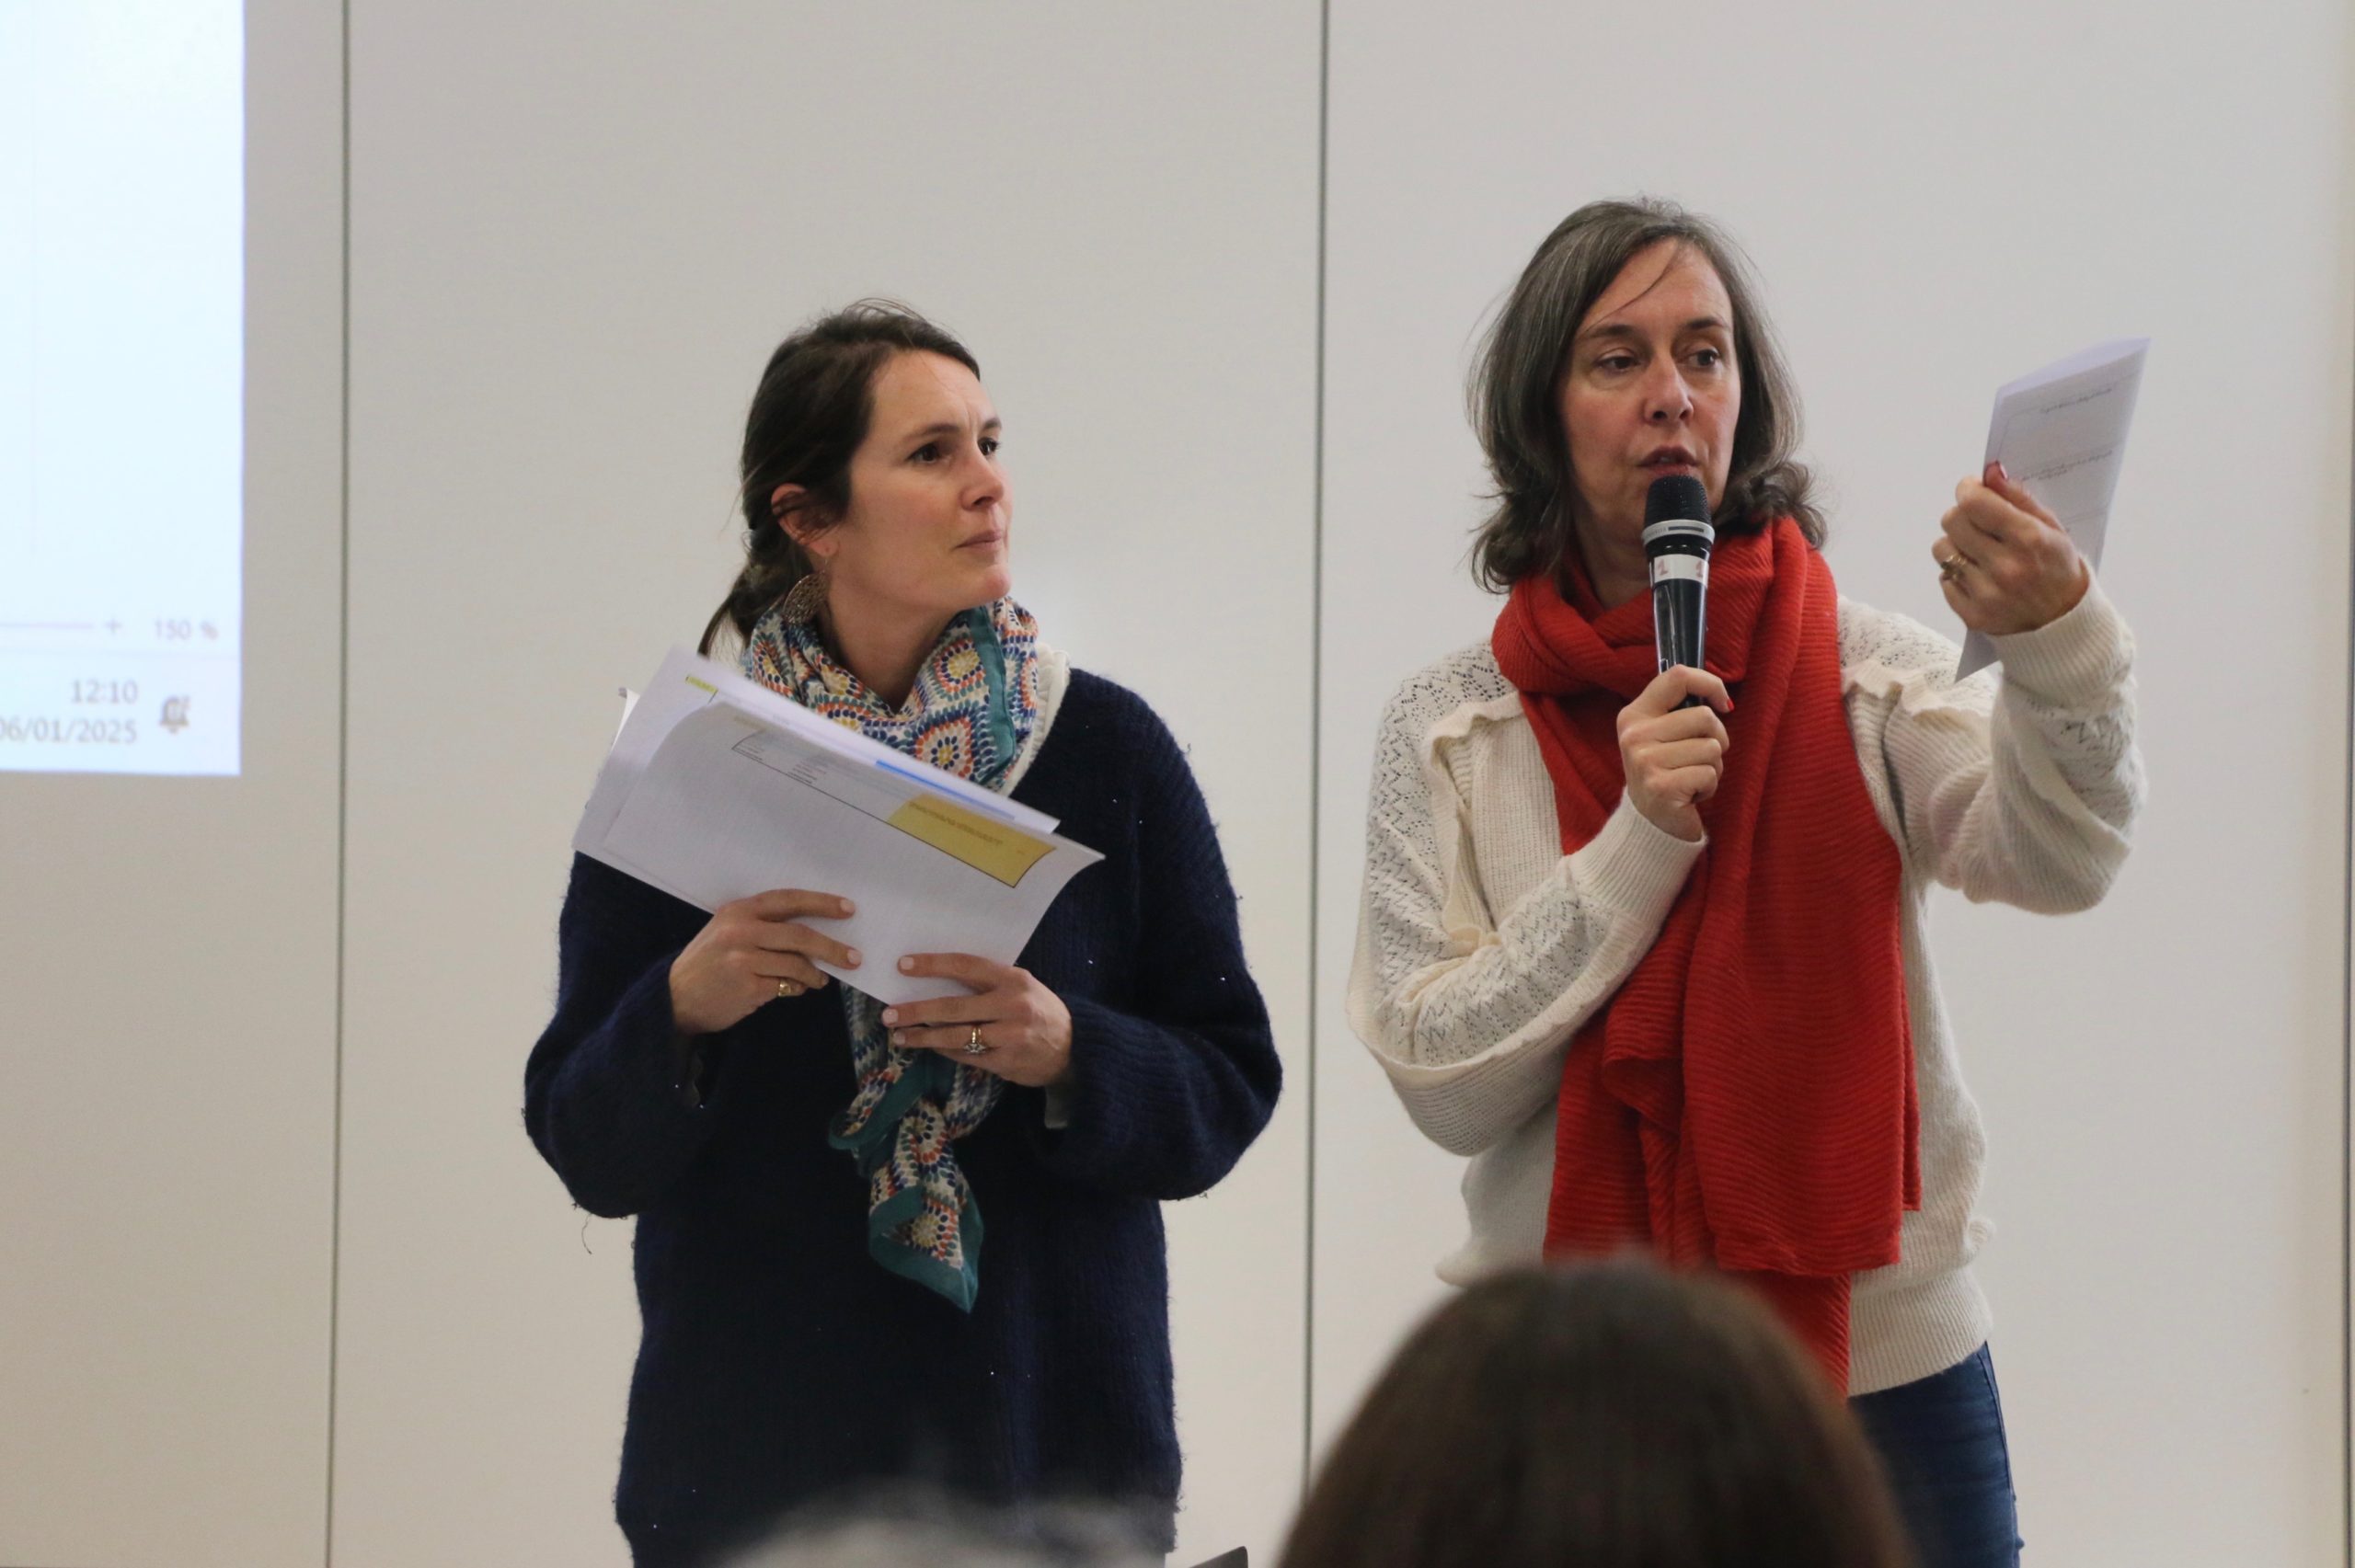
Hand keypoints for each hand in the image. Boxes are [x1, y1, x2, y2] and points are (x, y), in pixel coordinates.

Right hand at [668, 889, 858, 1036]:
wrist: (674, 997)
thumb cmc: (706, 963)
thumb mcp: (726, 931)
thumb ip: (761, 925)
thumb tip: (810, 931)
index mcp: (738, 911)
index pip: (788, 900)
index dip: (821, 903)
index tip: (848, 909)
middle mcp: (741, 931)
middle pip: (800, 935)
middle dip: (832, 947)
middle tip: (854, 958)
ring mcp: (744, 960)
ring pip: (797, 964)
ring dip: (815, 974)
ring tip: (820, 979)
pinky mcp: (748, 986)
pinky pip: (786, 986)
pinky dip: (797, 988)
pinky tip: (797, 989)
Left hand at [880, 954, 1073, 1089]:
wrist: (1073, 1047)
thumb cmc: (1039, 1009)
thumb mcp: (1022, 986)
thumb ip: (988, 983)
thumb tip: (937, 982)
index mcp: (1013, 979)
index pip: (966, 966)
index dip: (933, 965)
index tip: (903, 965)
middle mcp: (1011, 1006)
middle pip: (953, 1007)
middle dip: (916, 1011)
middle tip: (889, 1014)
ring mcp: (1009, 1036)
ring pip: (955, 1036)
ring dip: (923, 1037)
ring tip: (900, 1035)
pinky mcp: (1005, 1062)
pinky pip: (966, 1056)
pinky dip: (945, 1050)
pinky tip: (930, 1046)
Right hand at [1617, 665, 1732, 842]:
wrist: (1650, 824)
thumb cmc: (1666, 773)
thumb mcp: (1663, 736)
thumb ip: (1681, 710)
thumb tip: (1722, 698)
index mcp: (1634, 715)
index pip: (1677, 676)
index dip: (1710, 683)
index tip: (1724, 704)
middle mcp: (1634, 735)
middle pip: (1704, 716)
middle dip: (1716, 739)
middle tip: (1698, 759)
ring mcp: (1645, 761)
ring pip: (1712, 747)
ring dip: (1712, 766)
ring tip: (1691, 778)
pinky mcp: (1661, 786)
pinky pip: (1709, 773)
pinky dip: (1709, 786)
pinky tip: (1690, 795)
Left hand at [1932, 462, 2089, 634]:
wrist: (2064, 624)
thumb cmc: (2057, 568)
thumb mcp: (2051, 528)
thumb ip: (2018, 498)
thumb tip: (1990, 472)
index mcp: (2028, 540)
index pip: (1974, 502)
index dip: (1968, 489)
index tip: (1972, 489)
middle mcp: (2005, 568)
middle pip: (1951, 521)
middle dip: (1961, 514)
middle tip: (1976, 521)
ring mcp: (1987, 594)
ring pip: (1942, 550)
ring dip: (1955, 545)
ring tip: (1978, 551)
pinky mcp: (1973, 615)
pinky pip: (1944, 580)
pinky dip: (1956, 575)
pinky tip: (1979, 577)